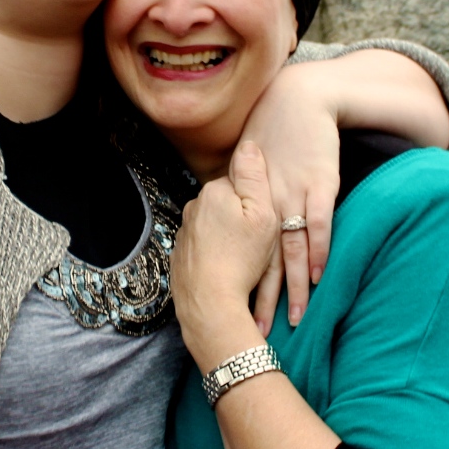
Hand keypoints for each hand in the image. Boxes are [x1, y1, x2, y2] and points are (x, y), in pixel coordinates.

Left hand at [171, 143, 279, 354]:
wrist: (209, 303)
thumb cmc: (242, 258)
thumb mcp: (262, 214)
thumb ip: (254, 177)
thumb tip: (248, 144)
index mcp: (214, 191)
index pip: (241, 185)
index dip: (259, 203)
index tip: (268, 220)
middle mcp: (194, 207)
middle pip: (227, 206)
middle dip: (242, 221)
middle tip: (258, 246)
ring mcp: (184, 232)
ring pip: (215, 228)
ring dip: (229, 240)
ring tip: (245, 264)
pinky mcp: (180, 255)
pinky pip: (204, 250)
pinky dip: (216, 257)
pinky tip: (229, 272)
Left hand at [240, 63, 340, 331]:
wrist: (295, 101)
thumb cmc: (271, 136)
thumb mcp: (247, 169)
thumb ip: (239, 201)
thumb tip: (226, 232)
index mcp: (242, 200)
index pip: (240, 252)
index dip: (241, 286)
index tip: (237, 318)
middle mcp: (264, 202)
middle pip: (262, 258)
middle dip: (262, 298)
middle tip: (259, 333)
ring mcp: (290, 194)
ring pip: (289, 248)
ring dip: (291, 285)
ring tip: (294, 317)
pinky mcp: (317, 185)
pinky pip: (316, 225)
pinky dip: (316, 251)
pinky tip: (316, 277)